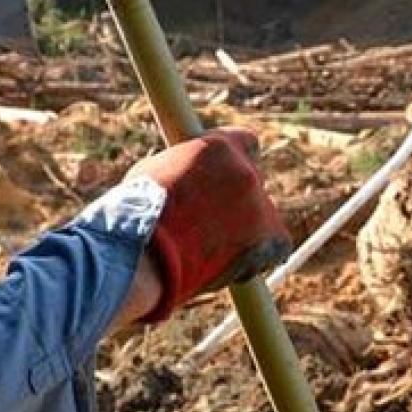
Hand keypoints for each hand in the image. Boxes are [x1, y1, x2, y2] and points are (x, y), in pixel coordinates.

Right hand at [129, 128, 290, 323]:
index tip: (226, 179)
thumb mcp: (155, 175)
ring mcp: (259, 203)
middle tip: (213, 222)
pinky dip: (260, 257)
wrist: (143, 257)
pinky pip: (277, 247)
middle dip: (237, 200)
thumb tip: (189, 178)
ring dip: (245, 232)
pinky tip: (233, 267)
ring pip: (263, 217)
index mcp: (216, 146)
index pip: (246, 143)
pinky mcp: (269, 237)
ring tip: (211, 252)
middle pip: (254, 180)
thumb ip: (184, 170)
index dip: (236, 162)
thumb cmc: (134, 219)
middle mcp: (244, 169)